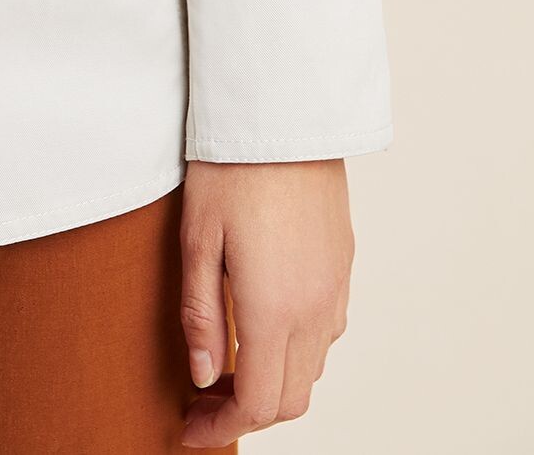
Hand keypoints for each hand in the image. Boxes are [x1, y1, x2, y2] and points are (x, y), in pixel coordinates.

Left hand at [179, 160, 353, 444]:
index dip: (221, 426)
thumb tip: (203, 376)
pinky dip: (296, 349)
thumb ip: (200, 315)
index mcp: (272, 309)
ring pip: (312, 369)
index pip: (257, 403)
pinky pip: (325, 332)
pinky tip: (262, 323)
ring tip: (228, 362)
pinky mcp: (343, 266)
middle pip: (290, 398)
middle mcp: (313, 310)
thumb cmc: (232, 166)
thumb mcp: (197, 240)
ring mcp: (335, 288)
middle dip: (247, 411)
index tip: (190, 428)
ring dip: (274, 381)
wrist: (285, 110)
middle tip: (203, 399)